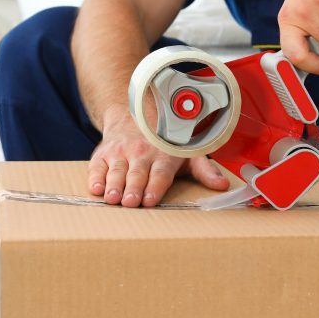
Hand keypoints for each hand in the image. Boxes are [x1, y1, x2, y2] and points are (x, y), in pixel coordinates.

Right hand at [88, 104, 229, 207]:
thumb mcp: (186, 153)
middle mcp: (141, 153)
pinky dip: (96, 177)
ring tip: (112, 198)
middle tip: (130, 202)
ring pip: (117, 171)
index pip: (160, 173)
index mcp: (163, 156)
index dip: (155, 186)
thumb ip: (204, 170)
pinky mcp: (103, 154)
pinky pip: (97, 166)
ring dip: (114, 185)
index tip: (151, 199)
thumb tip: (222, 184)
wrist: (132, 115)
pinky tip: (96, 188)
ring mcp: (120, 153)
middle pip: (137, 174)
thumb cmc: (163, 142)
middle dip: (133, 188)